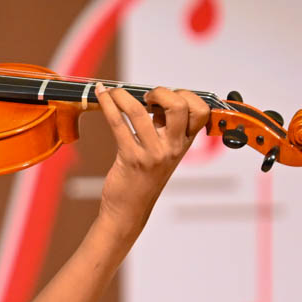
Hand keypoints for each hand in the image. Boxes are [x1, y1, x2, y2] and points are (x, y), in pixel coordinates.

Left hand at [94, 85, 210, 225]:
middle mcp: (172, 148)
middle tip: (145, 97)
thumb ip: (165, 128)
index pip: (200, 111)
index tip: (166, 97)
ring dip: (122, 94)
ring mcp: (152, 153)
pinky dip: (107, 104)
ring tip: (113, 91)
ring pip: (139, 111)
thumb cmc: (144, 177)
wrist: (129, 209)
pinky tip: (101, 95)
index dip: (185, 96)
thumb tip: (154, 98)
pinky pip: (117, 123)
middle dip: (161, 91)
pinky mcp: (130, 157)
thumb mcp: (163, 152)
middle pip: (179, 106)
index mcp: (184, 144)